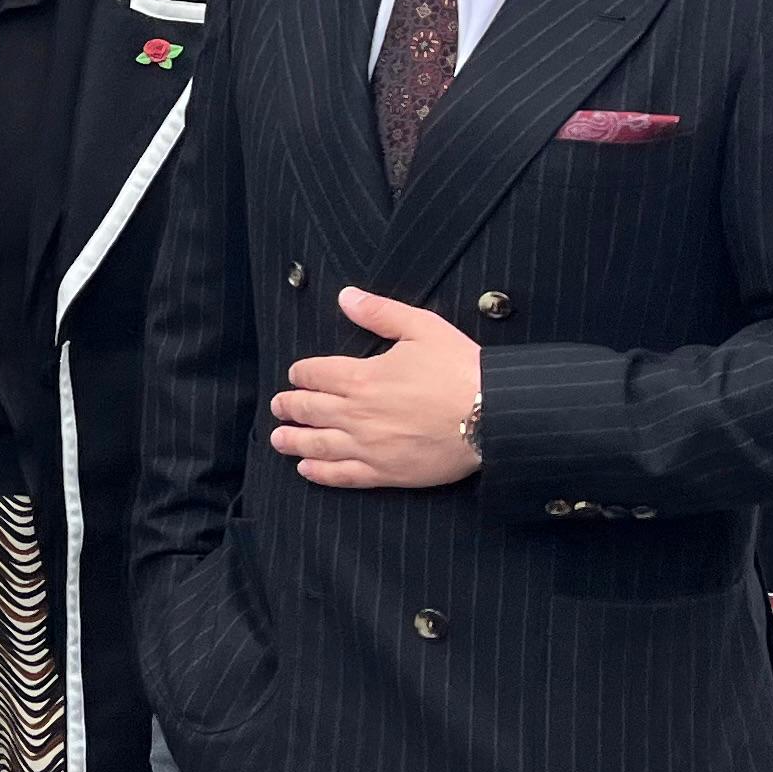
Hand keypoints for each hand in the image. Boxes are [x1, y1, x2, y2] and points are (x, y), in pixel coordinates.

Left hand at [271, 287, 485, 489]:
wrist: (494, 415)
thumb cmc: (461, 370)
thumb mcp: (422, 328)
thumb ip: (380, 312)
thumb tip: (346, 296)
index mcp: (361, 377)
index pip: (315, 374)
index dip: (301, 374)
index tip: (296, 375)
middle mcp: (356, 413)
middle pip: (309, 409)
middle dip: (289, 406)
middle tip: (278, 406)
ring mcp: (369, 446)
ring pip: (318, 444)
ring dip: (293, 440)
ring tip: (278, 439)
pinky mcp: (385, 472)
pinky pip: (343, 475)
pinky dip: (320, 472)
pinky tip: (307, 470)